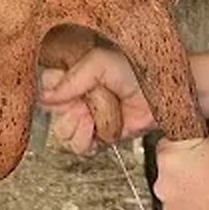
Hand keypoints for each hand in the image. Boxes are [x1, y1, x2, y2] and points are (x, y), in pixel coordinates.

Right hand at [39, 47, 156, 153]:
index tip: (72, 92)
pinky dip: (89, 142)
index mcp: (73, 69)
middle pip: (52, 113)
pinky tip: (100, 131)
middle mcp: (77, 93)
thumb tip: (46, 95)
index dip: (56, 92)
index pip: (45, 84)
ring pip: (63, 132)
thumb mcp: (101, 62)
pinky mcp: (98, 134)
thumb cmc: (140, 69)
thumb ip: (72, 78)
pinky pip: (79, 147)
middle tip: (89, 103)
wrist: (163, 94)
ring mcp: (86, 115)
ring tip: (100, 116)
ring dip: (83, 126)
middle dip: (72, 111)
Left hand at [154, 128, 208, 209]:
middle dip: (186, 168)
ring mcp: (171, 209)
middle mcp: (163, 185)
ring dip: (189, 190)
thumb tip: (203, 137)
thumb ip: (204, 134)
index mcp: (168, 158)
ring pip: (176, 194)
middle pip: (170, 170)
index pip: (167, 142)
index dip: (185, 143)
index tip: (196, 148)